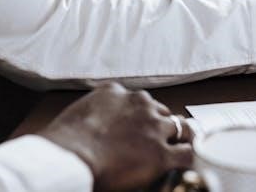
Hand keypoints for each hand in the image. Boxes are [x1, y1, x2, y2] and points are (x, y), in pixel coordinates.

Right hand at [39, 82, 192, 190]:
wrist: (71, 155)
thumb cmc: (66, 139)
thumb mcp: (81, 111)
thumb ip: (97, 111)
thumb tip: (95, 124)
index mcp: (118, 92)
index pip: (140, 100)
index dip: (142, 115)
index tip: (139, 125)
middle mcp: (139, 104)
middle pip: (162, 111)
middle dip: (161, 125)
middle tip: (158, 140)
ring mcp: (153, 128)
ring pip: (181, 128)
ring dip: (179, 139)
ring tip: (180, 149)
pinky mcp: (161, 154)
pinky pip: (187, 153)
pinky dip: (189, 158)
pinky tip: (186, 165)